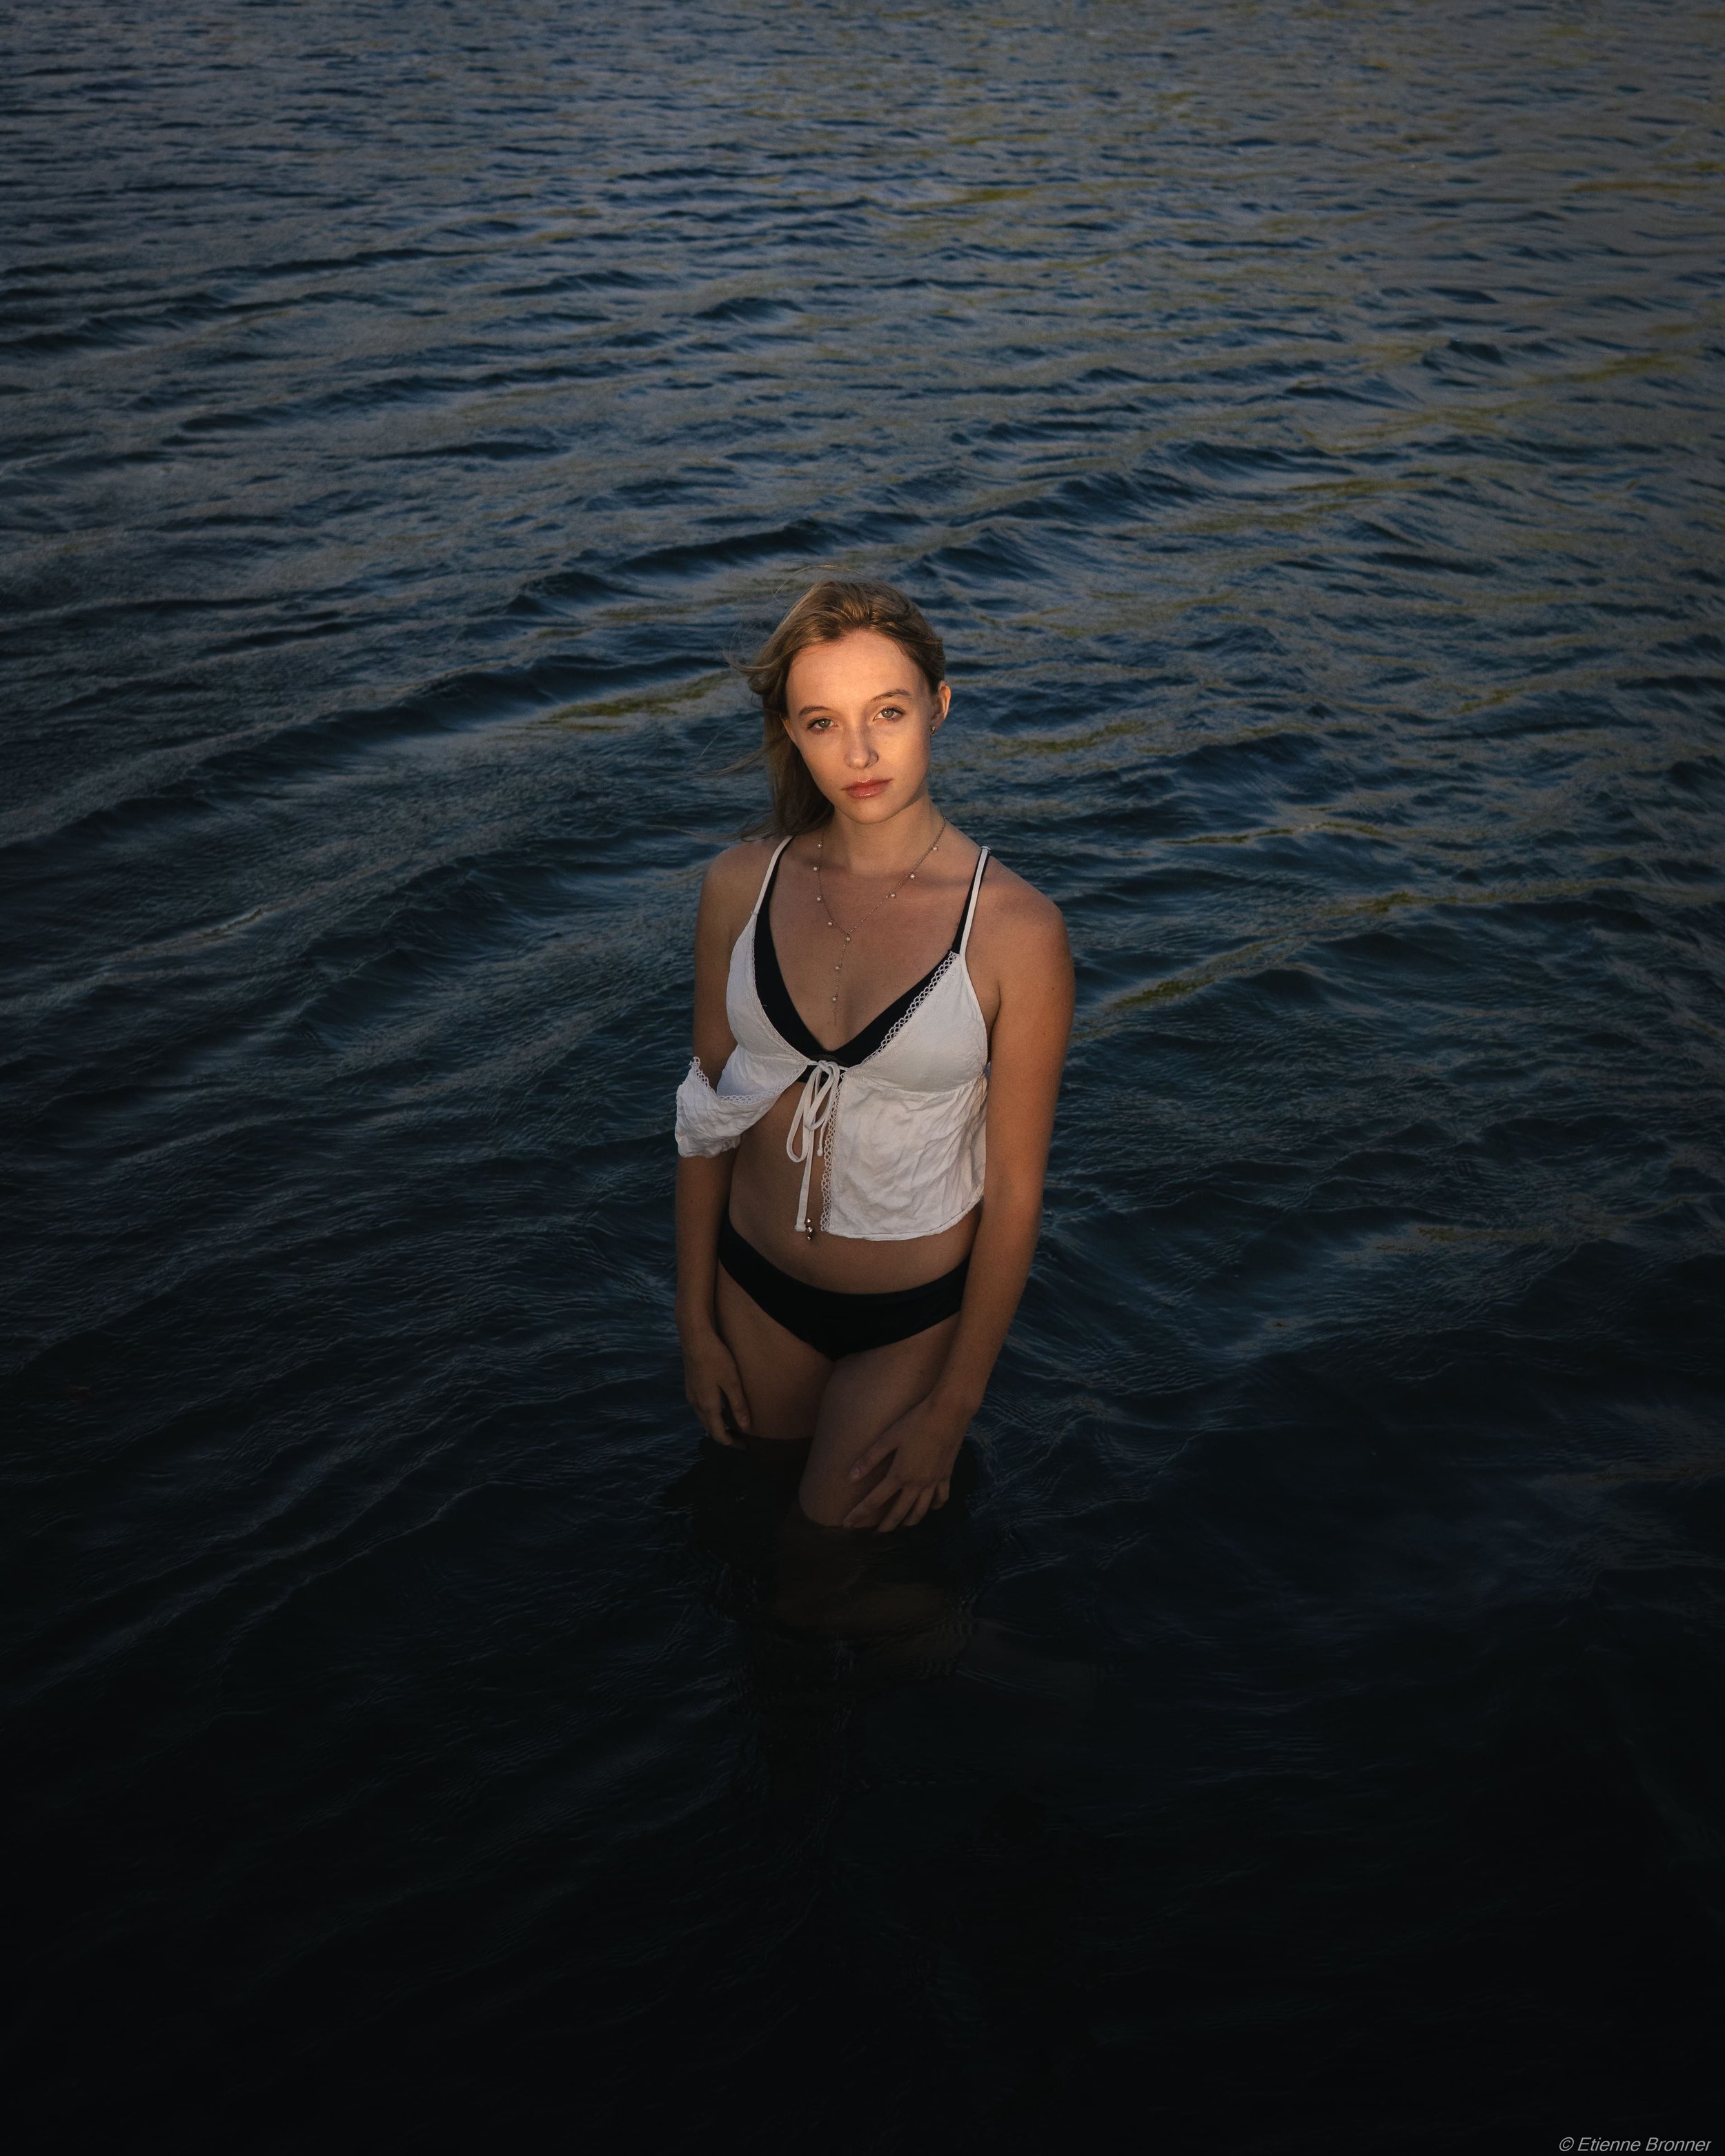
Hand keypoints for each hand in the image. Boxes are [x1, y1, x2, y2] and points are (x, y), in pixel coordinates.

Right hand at [680, 1325, 750, 1445]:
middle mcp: (695, 1404)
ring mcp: (690, 1394)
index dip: (731, 1443)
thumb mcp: (732, 1382)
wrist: (695, 1337)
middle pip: (709, 1428)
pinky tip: (720, 1405)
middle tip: (740, 1437)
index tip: (744, 1446)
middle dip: (723, 1435)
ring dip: (716, 1424)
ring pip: (703, 1418)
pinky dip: (711, 1413)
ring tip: (732, 1423)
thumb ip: (738, 1405)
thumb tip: (745, 1428)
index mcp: (707, 1406)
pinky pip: (700, 1407)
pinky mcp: (690, 1385)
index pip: (718, 1434)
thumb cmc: (716, 1358)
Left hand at [842, 1395, 966, 1531]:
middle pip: (898, 1513)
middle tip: (876, 1536)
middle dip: (886, 1527)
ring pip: (921, 1511)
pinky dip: (934, 1507)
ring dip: (909, 1522)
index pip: (874, 1501)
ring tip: (901, 1526)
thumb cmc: (915, 1421)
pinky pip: (941, 1498)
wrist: (949, 1413)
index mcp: (899, 1475)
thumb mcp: (888, 1437)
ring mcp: (933, 1482)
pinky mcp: (946, 1476)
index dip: (859, 1514)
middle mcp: (917, 1484)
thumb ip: (869, 1459)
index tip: (847, 1525)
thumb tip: (849, 1477)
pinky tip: (930, 1508)